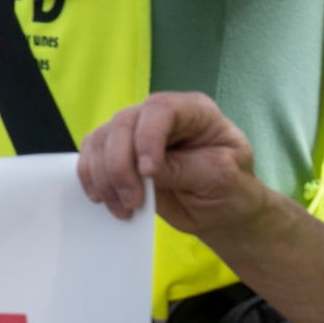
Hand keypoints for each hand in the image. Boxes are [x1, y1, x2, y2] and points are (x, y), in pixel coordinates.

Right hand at [76, 92, 266, 240]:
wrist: (221, 212)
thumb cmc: (231, 189)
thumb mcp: (220, 178)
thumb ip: (184, 169)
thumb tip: (145, 170)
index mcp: (194, 111)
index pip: (161, 110)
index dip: (148, 138)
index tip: (149, 173)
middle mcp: (160, 116)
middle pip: (124, 124)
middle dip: (121, 166)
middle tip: (133, 201)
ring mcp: (136, 133)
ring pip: (101, 140)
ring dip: (104, 177)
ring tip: (124, 208)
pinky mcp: (118, 154)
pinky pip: (91, 157)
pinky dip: (92, 179)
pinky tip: (106, 200)